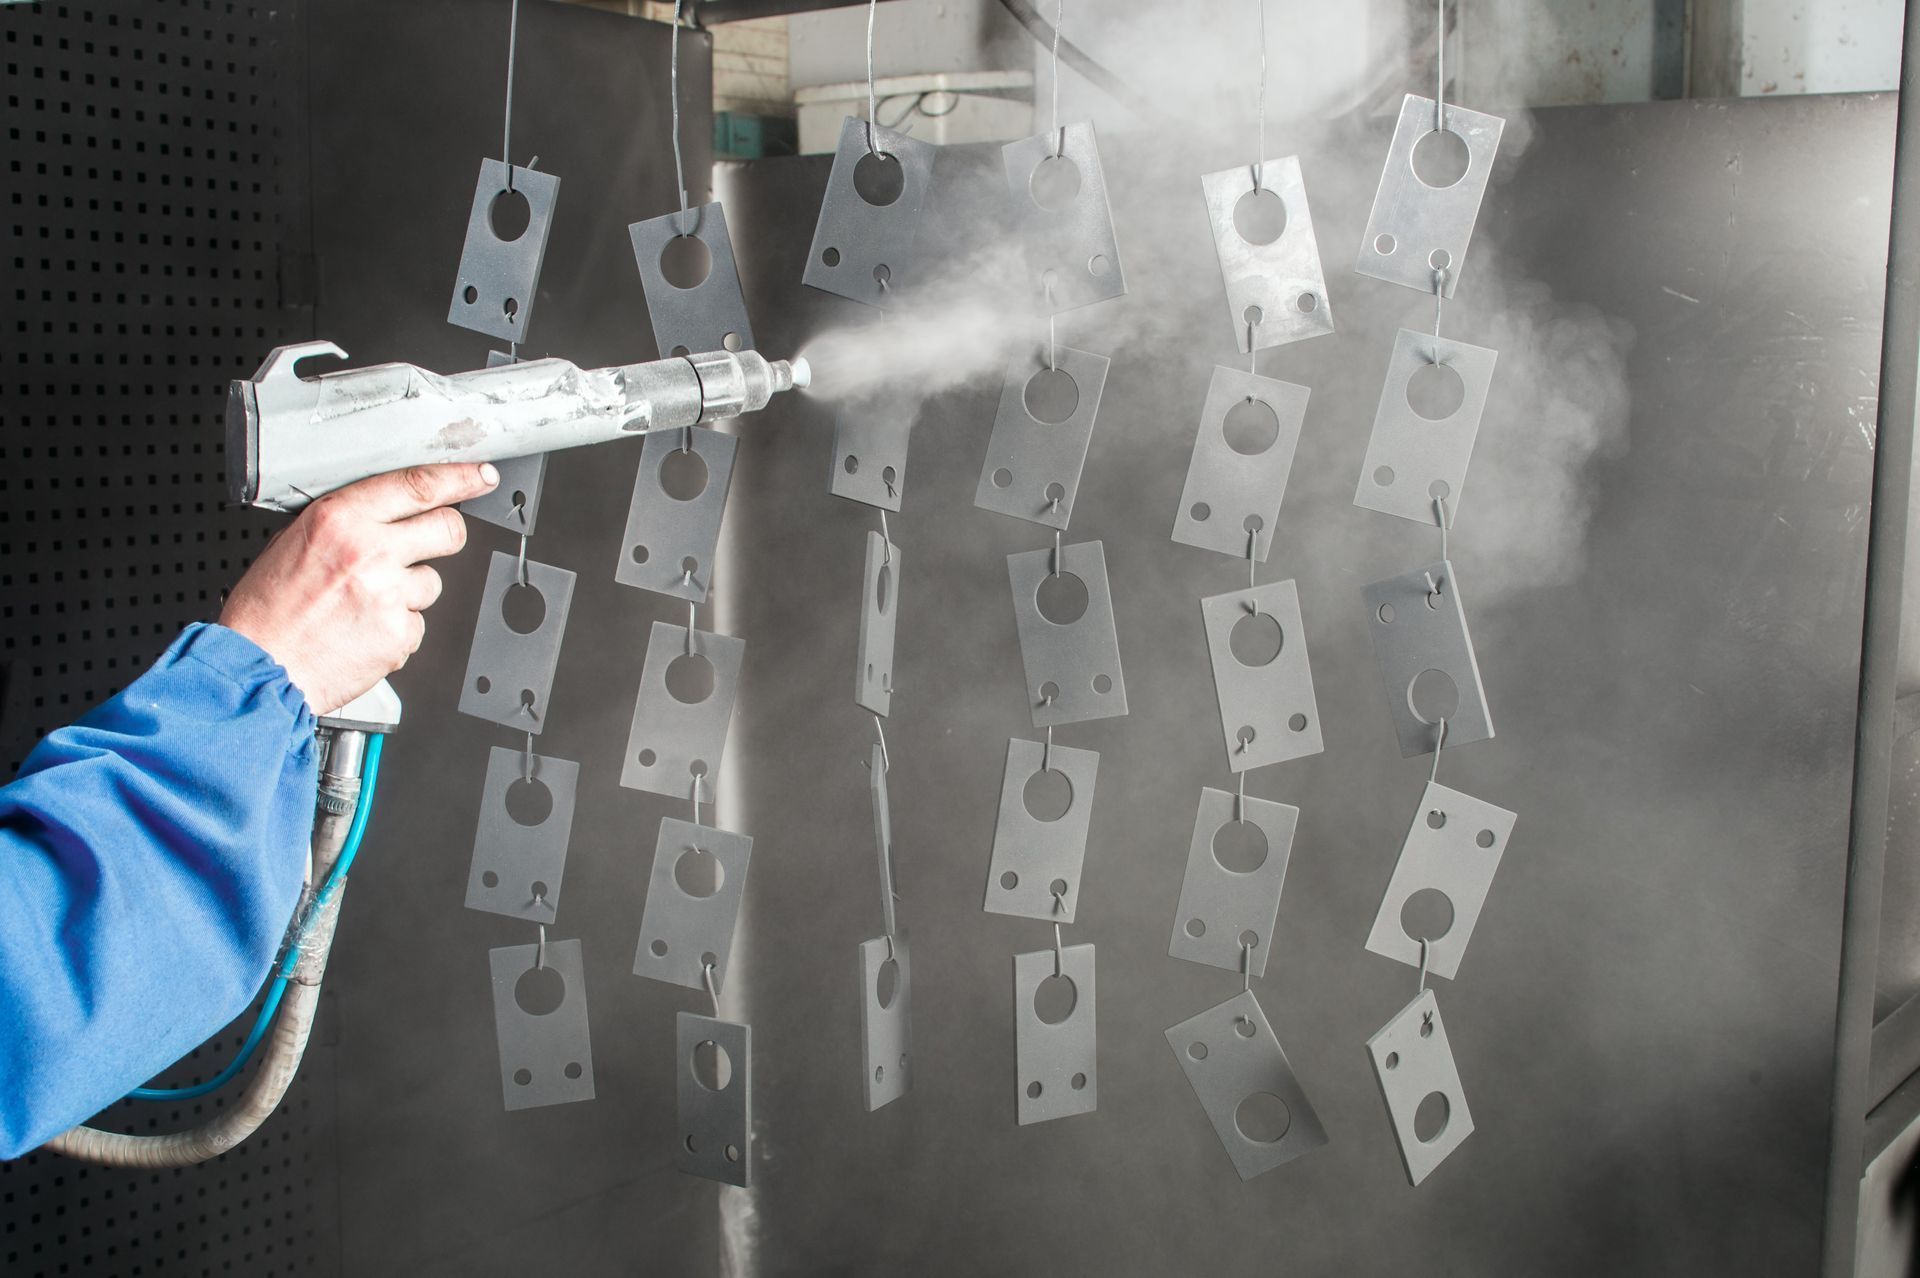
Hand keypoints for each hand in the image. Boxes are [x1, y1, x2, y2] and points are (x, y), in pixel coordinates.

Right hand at [219, 463, 498, 714]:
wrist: (257, 668)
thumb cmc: (266, 612)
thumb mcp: (290, 543)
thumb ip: (341, 525)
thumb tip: (379, 515)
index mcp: (340, 520)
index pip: (418, 486)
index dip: (459, 478)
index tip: (479, 477)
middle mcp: (369, 552)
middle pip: (448, 529)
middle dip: (444, 534)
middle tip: (427, 545)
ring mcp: (389, 594)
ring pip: (432, 582)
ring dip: (409, 591)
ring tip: (365, 604)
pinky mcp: (400, 634)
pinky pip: (417, 623)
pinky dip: (397, 628)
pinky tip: (364, 632)